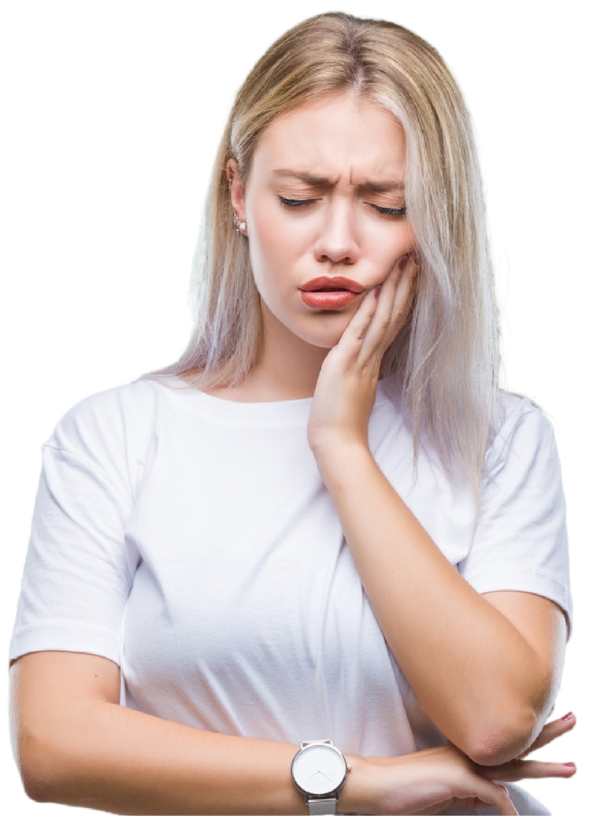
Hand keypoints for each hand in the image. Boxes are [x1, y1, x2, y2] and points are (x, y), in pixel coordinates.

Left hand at [307, 253, 417, 455]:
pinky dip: (369, 311)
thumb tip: (357, 356)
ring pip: (384, 319)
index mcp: (375, 361)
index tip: (411, 275)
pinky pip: (361, 333)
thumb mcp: (353, 387)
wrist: (339, 442)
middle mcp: (373, 357)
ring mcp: (362, 360)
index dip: (403, 298)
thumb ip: (359, 369)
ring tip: (404, 264)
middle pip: (395, 315)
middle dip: (406, 285)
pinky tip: (376, 290)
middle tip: (415, 259)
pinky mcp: (346, 364)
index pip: (394, 323)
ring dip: (394, 290)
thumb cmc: (342, 420)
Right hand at [356, 712, 577, 816]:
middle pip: (515, 741)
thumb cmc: (406, 789)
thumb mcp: (446, 791)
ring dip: (544, 767)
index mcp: (465, 751)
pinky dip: (506, 810)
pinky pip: (493, 796)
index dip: (529, 733)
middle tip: (574, 719)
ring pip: (513, 763)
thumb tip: (498, 800)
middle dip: (547, 732)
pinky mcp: (457, 778)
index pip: (505, 741)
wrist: (376, 786)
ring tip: (570, 768)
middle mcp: (468, 752)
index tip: (552, 721)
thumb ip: (472, 792)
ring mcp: (463, 763)